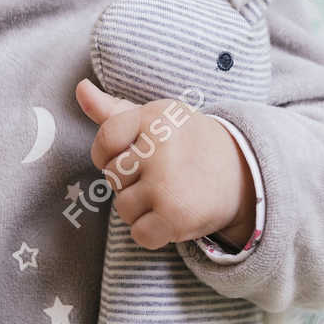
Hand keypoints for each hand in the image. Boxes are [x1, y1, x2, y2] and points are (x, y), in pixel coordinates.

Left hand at [75, 77, 256, 249]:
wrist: (243, 171)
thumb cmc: (187, 143)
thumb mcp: (155, 118)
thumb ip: (113, 110)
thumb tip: (80, 89)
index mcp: (153, 117)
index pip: (105, 140)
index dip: (111, 154)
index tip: (135, 154)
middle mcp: (160, 147)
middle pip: (112, 177)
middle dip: (131, 182)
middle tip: (163, 174)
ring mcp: (166, 182)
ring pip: (124, 208)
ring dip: (143, 209)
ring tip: (170, 193)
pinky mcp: (175, 215)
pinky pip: (140, 234)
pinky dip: (154, 233)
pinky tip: (173, 215)